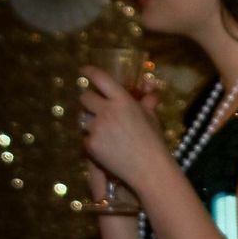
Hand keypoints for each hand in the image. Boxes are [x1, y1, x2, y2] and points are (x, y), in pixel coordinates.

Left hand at [78, 65, 164, 190]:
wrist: (149, 168)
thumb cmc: (154, 141)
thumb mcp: (152, 118)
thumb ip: (147, 103)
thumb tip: (151, 93)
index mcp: (123, 101)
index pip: (101, 79)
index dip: (90, 72)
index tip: (83, 70)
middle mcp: (106, 111)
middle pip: (85, 97)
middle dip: (89, 101)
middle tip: (96, 107)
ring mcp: (96, 128)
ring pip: (83, 118)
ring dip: (90, 121)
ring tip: (103, 131)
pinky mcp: (90, 144)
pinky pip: (86, 137)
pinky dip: (93, 140)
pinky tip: (105, 147)